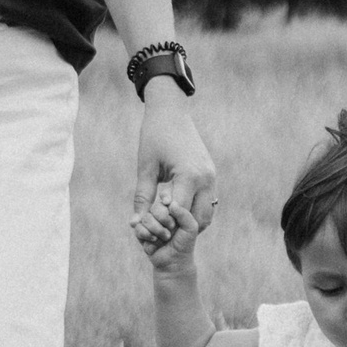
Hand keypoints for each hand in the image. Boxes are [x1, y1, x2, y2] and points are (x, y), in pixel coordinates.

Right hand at [130, 200, 198, 275]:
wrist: (174, 262)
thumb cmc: (184, 244)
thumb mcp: (190, 228)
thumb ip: (184, 214)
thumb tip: (171, 203)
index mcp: (172, 210)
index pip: (165, 197)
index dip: (166, 200)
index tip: (168, 203)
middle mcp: (160, 215)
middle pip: (155, 208)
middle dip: (163, 219)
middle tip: (171, 230)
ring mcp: (149, 223)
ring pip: (146, 218)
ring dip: (156, 229)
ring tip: (165, 238)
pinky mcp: (141, 232)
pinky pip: (138, 228)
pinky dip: (146, 234)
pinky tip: (154, 241)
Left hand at [133, 82, 216, 236]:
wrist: (171, 111)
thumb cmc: (154, 136)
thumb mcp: (145, 167)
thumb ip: (142, 197)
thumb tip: (135, 223)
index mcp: (189, 176)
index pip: (179, 214)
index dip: (164, 226)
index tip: (150, 231)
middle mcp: (205, 179)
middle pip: (198, 220)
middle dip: (180, 230)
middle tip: (161, 234)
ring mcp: (211, 177)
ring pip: (207, 214)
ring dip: (190, 224)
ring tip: (168, 225)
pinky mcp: (211, 174)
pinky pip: (208, 203)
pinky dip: (195, 212)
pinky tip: (177, 214)